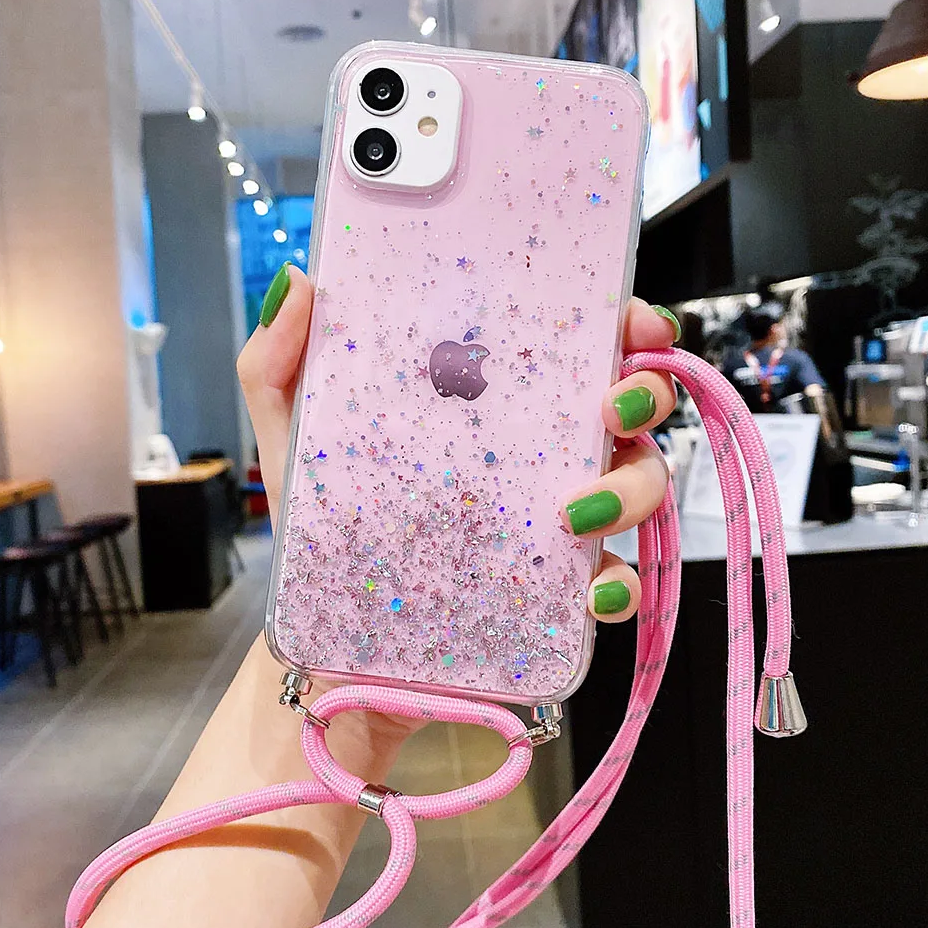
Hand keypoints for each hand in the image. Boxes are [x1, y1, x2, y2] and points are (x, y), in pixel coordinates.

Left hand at [238, 263, 677, 645]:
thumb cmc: (322, 532)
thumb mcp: (293, 443)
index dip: (621, 323)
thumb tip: (300, 283)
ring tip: (574, 512)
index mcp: (490, 404)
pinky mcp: (559, 593)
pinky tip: (593, 593)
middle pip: (628, 405)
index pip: (572, 344)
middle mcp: (537, 453)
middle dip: (645, 392)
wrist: (331, 644)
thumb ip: (282, 364)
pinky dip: (621, 586)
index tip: (631, 319)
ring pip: (640, 484)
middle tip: (611, 406)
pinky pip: (617, 582)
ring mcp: (557, 523)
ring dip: (633, 488)